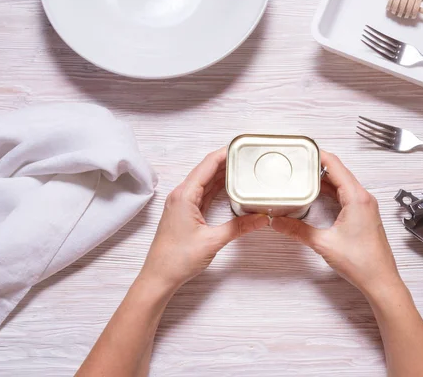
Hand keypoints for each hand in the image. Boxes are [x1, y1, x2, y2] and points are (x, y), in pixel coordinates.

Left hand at [140, 148, 268, 291]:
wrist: (159, 276)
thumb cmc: (178, 259)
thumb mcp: (213, 241)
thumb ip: (239, 227)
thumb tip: (262, 218)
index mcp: (184, 195)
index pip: (207, 165)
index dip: (225, 153)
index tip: (241, 146)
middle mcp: (181, 195)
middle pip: (206, 170)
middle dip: (226, 162)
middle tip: (248, 157)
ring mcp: (182, 204)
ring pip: (205, 182)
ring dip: (222, 175)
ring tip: (243, 169)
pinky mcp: (185, 213)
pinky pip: (203, 194)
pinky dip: (217, 189)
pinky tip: (230, 188)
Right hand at [271, 151, 400, 296]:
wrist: (380, 281)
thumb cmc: (362, 263)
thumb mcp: (323, 244)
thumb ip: (297, 230)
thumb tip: (278, 222)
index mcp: (357, 198)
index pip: (336, 165)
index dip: (318, 154)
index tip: (303, 150)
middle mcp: (363, 198)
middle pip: (339, 172)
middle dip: (317, 166)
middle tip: (297, 164)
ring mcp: (365, 207)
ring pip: (342, 184)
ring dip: (323, 180)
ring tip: (303, 178)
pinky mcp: (363, 216)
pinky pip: (345, 195)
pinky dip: (330, 192)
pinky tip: (316, 197)